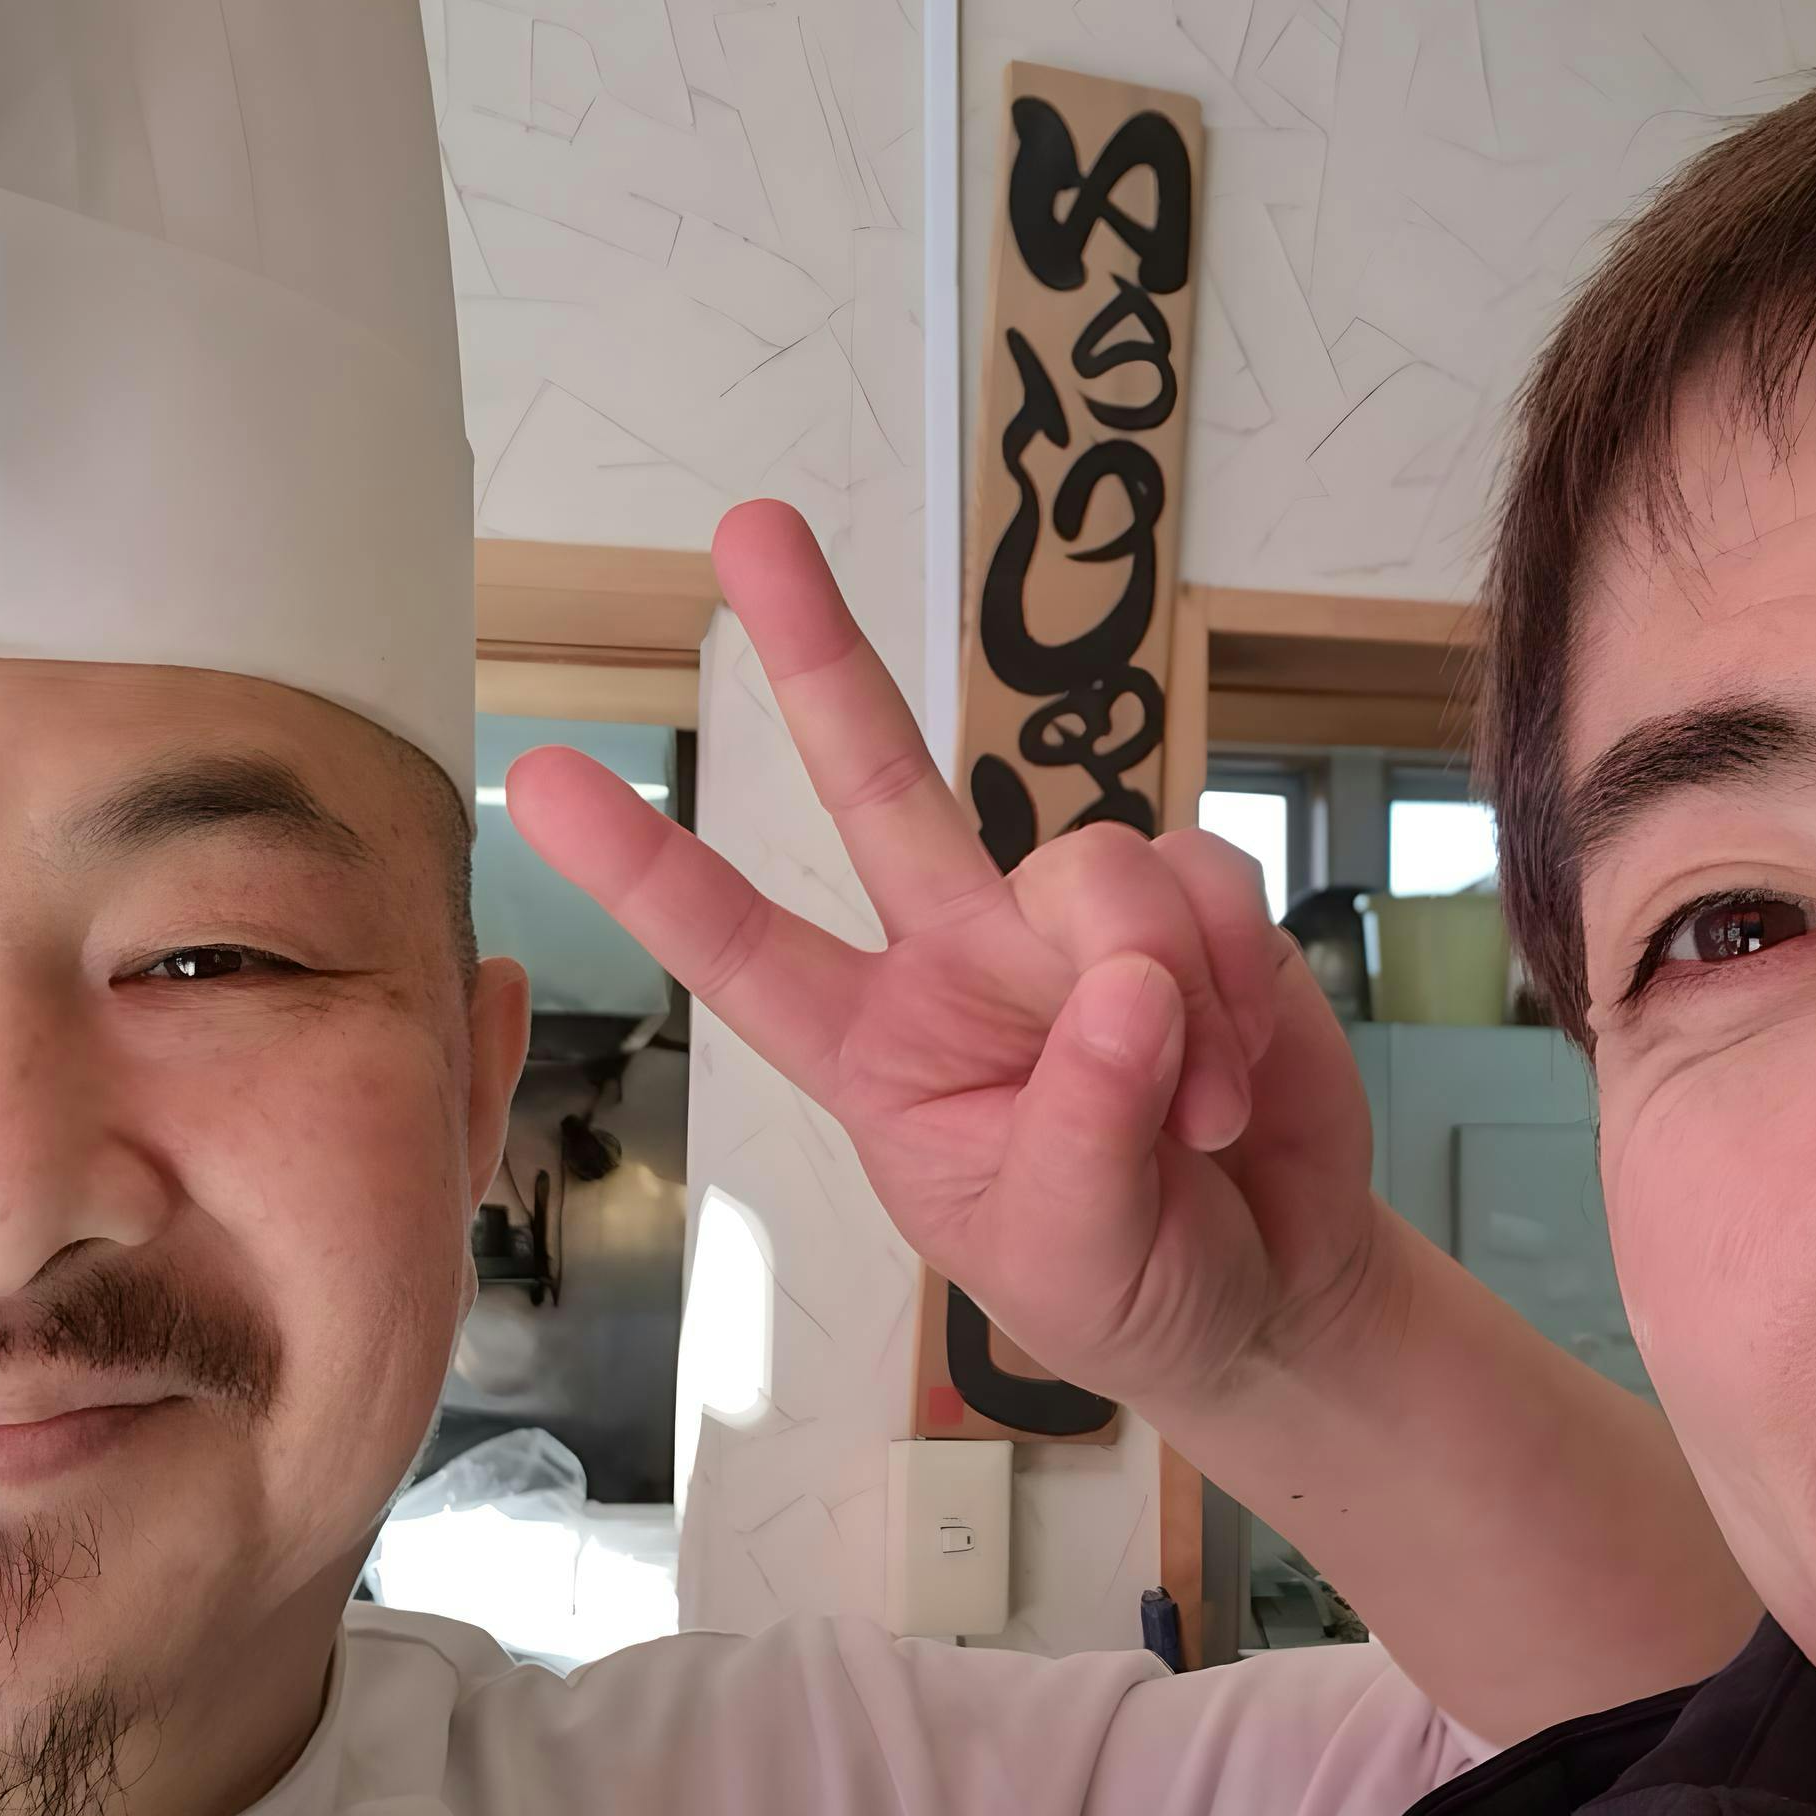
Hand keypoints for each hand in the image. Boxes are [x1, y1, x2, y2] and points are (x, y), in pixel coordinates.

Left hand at [506, 499, 1389, 1418]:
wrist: (1269, 1289)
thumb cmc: (1127, 1289)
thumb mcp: (1073, 1259)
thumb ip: (1086, 1129)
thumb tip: (1127, 980)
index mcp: (874, 1051)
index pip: (741, 952)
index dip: (650, 870)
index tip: (546, 779)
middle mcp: (952, 959)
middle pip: (877, 782)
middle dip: (817, 652)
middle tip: (747, 526)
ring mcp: (1069, 923)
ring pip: (1093, 863)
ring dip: (1166, 994)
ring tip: (1192, 1118)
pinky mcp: (1189, 906)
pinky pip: (1204, 876)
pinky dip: (1234, 979)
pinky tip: (1236, 1072)